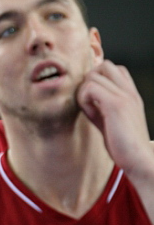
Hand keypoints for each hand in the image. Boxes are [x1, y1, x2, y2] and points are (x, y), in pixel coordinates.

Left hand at [77, 59, 152, 178]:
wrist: (139, 160)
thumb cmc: (124, 146)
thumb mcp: (112, 121)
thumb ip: (101, 108)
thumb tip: (85, 99)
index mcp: (131, 94)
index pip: (115, 70)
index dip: (99, 81)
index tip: (96, 102)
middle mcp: (129, 91)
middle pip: (104, 65)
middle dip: (90, 80)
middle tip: (89, 102)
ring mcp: (124, 96)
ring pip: (93, 75)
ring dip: (84, 92)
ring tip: (90, 111)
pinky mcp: (115, 104)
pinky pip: (90, 88)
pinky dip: (84, 100)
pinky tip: (90, 115)